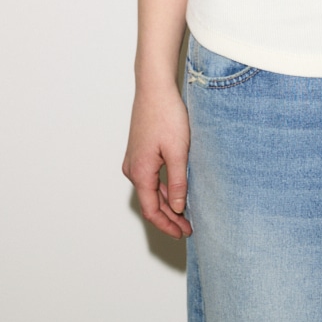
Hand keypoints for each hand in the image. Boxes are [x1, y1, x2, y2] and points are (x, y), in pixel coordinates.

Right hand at [122, 82, 191, 238]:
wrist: (154, 87)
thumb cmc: (166, 115)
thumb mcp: (178, 152)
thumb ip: (178, 182)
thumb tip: (178, 207)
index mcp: (140, 172)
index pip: (152, 210)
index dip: (168, 225)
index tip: (183, 233)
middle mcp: (133, 169)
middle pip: (150, 202)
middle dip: (169, 217)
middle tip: (189, 228)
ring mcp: (135, 159)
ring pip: (151, 190)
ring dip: (167, 203)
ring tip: (186, 214)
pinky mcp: (140, 151)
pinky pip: (150, 177)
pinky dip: (163, 188)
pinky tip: (178, 191)